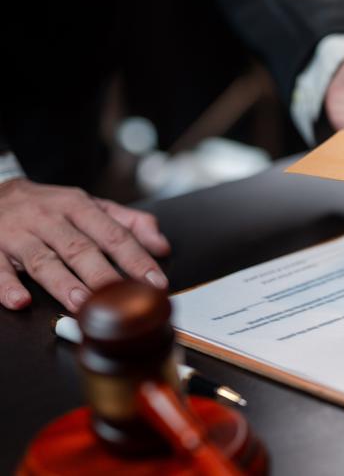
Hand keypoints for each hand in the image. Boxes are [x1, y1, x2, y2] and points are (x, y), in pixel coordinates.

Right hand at [0, 179, 169, 311]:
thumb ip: (129, 223)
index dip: (136, 259)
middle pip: (80, 249)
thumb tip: (162, 246)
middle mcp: (50, 219)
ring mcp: (19, 233)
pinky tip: (20, 301)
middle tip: (119, 298)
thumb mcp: (91, 206)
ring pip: (43, 260)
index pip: (114, 235)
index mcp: (79, 208)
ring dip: (62, 283)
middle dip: (102, 275)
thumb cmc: (50, 206)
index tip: (154, 282)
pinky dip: (7, 286)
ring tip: (80, 304)